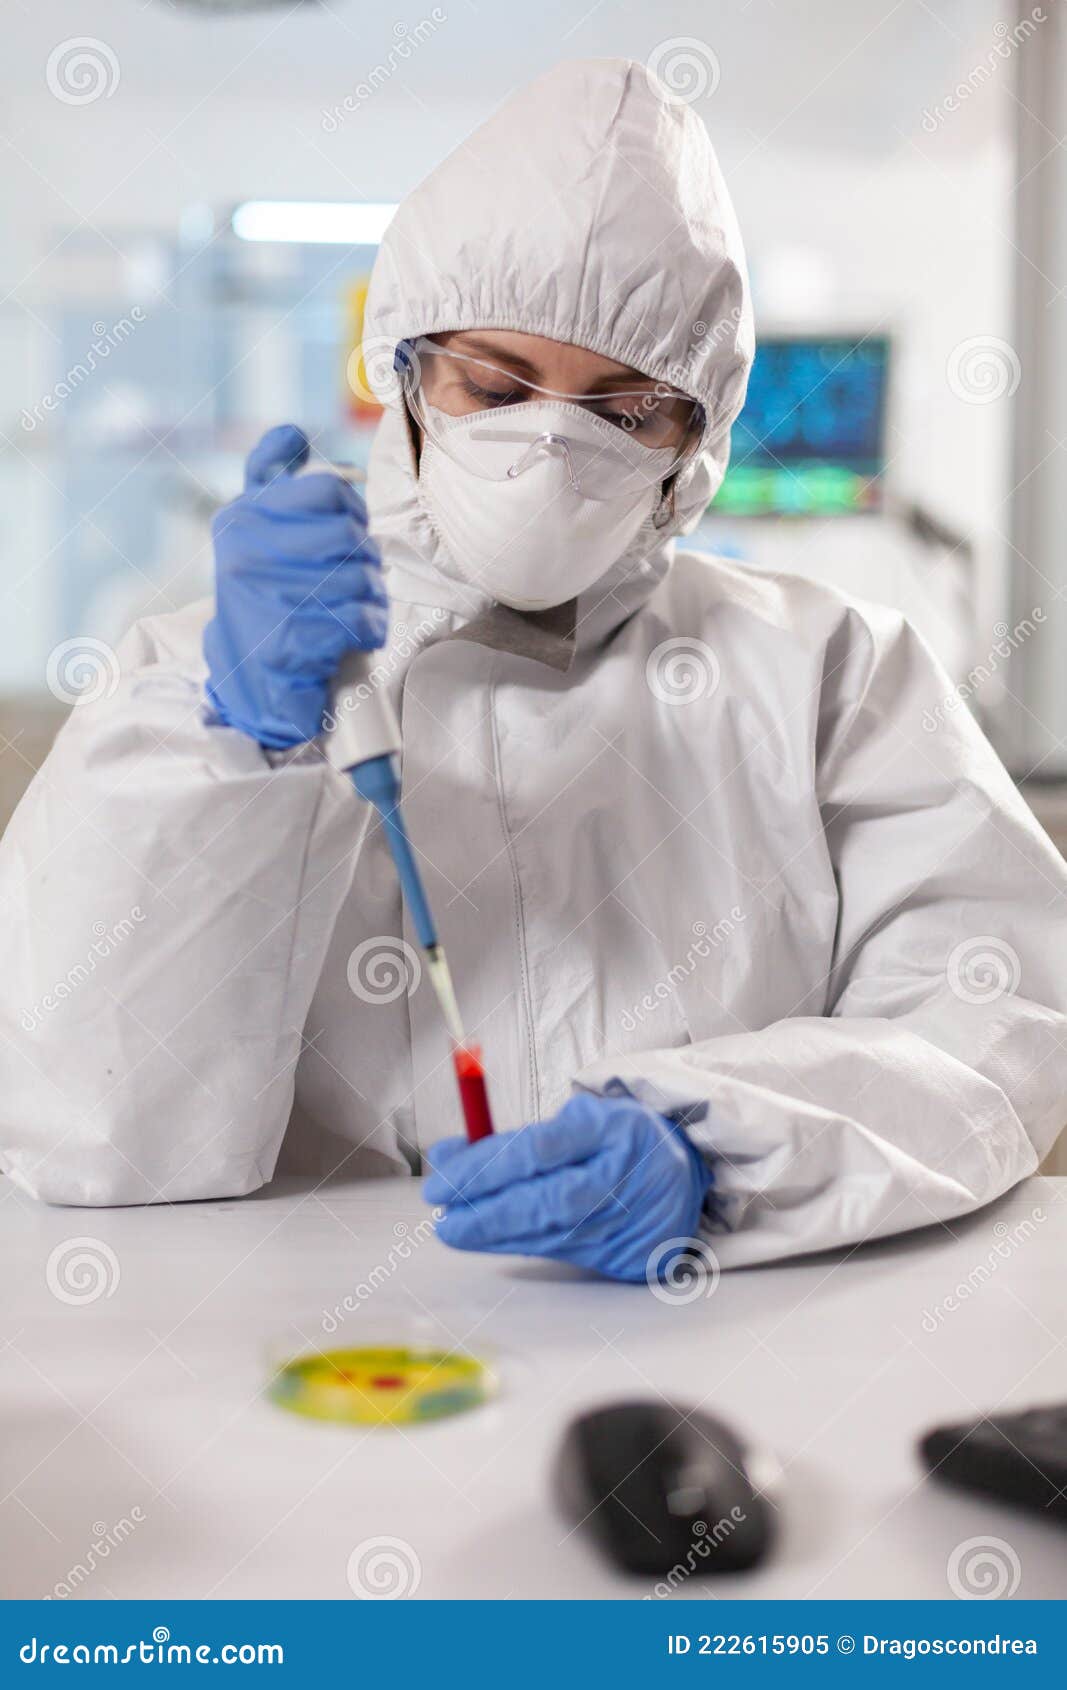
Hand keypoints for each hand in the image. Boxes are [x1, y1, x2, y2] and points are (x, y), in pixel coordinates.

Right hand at [203, 424, 388, 748]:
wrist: (248, 677)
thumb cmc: (265, 594)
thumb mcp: (254, 531)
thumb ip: (270, 479)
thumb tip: (291, 432)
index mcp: (241, 519)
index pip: (326, 490)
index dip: (350, 510)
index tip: (344, 529)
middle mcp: (245, 555)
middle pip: (349, 534)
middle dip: (365, 556)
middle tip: (357, 574)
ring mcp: (267, 599)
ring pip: (361, 577)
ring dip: (372, 595)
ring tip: (358, 605)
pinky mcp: (292, 642)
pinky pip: (363, 619)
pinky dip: (372, 627)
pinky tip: (358, 632)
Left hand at [423, 1092, 711, 1282]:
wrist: (684, 1175)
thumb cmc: (618, 1138)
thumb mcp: (575, 1118)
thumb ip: (514, 1138)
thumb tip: (446, 1156)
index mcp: (614, 1130)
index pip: (541, 1149)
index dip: (487, 1165)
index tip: (442, 1174)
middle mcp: (624, 1178)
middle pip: (547, 1200)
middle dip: (486, 1212)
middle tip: (442, 1216)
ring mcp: (629, 1222)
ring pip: (551, 1234)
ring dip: (495, 1234)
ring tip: (455, 1228)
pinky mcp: (626, 1256)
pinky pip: (563, 1252)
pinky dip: (520, 1246)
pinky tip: (489, 1239)